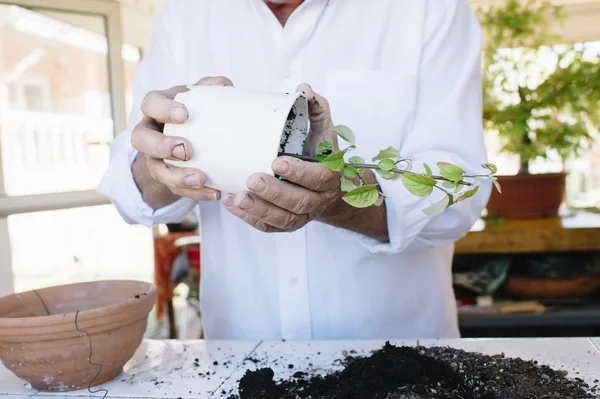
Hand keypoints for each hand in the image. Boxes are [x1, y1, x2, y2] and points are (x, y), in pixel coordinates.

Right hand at [131, 76, 232, 205]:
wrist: (190, 137)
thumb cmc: (197, 109)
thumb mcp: (203, 95)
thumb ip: (214, 86)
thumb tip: (227, 87)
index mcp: (157, 108)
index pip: (151, 103)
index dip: (164, 109)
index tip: (185, 115)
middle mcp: (149, 133)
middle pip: (141, 139)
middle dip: (161, 146)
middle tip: (186, 151)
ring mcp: (154, 158)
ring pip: (157, 170)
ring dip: (178, 177)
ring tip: (201, 178)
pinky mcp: (166, 178)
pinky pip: (177, 189)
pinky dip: (196, 193)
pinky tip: (216, 193)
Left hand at [222, 84, 342, 231]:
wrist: (325, 185)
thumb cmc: (318, 152)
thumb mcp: (322, 128)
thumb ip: (315, 107)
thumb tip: (303, 89)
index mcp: (329, 175)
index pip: (318, 178)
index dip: (299, 173)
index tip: (277, 161)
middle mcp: (318, 199)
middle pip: (298, 202)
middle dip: (274, 192)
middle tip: (252, 179)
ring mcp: (302, 215)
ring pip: (282, 219)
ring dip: (259, 209)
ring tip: (237, 196)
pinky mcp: (286, 224)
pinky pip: (269, 227)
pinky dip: (250, 218)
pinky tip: (233, 204)